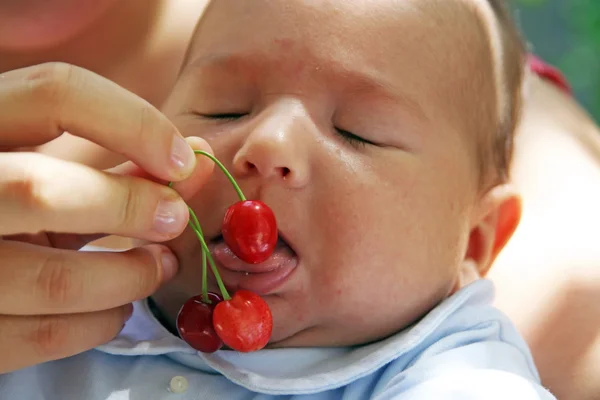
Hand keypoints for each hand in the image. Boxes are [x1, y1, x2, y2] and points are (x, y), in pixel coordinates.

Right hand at [0, 63, 212, 372]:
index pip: (54, 94)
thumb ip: (114, 160)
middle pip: (43, 191)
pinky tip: (116, 307)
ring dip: (131, 277)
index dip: (134, 123)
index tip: (184, 159)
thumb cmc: (12, 204)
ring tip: (156, 266)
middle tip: (175, 219)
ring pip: (54, 281)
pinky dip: (100, 323)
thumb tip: (198, 157)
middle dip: (131, 208)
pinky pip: (44, 338)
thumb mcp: (46, 169)